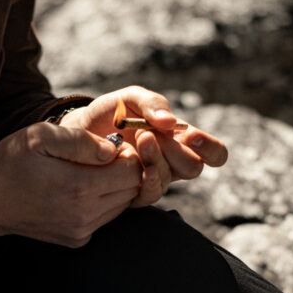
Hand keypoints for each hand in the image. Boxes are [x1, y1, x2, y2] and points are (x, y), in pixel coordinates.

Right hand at [0, 122, 140, 245]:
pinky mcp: (77, 240)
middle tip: (102, 156)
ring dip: (114, 187)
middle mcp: (84, 215)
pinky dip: (101, 202)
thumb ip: (80, 140)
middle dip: (124, 170)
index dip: (128, 154)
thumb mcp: (40, 136)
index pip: (132, 171)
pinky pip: (106, 218)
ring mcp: (81, 231)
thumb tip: (112, 150)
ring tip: (90, 171)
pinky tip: (79, 189)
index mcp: (78, 188)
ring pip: (121, 205)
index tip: (109, 146)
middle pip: (131, 189)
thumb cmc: (12, 162)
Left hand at [60, 86, 227, 206]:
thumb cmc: (110, 113)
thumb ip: (152, 103)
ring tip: (140, 139)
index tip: (190, 136)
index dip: (210, 148)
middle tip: (153, 134)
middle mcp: (172, 163)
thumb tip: (171, 122)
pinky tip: (134, 164)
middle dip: (176, 152)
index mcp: (181, 140)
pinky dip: (146, 179)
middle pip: (194, 168)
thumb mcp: (130, 98)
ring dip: (157, 160)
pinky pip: (151, 195)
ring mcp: (155, 179)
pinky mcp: (136, 194)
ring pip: (171, 180)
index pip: (214, 154)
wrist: (77, 132)